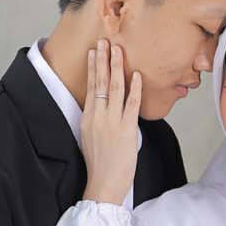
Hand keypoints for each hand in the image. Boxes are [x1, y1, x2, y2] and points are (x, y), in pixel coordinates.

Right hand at [81, 39, 141, 205]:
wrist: (103, 184)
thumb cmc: (99, 164)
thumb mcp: (91, 137)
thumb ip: (98, 119)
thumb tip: (106, 105)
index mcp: (88, 117)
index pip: (91, 86)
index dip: (94, 67)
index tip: (94, 51)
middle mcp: (98, 116)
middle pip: (101, 81)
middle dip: (103, 59)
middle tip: (104, 40)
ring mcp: (112, 122)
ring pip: (115, 88)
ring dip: (117, 66)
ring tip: (118, 50)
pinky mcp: (126, 129)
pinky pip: (131, 104)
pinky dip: (135, 88)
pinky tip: (137, 75)